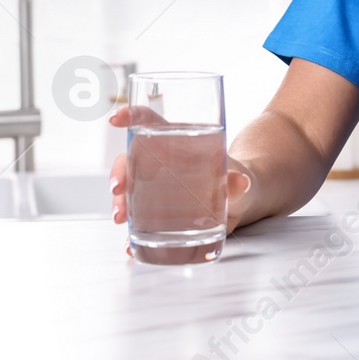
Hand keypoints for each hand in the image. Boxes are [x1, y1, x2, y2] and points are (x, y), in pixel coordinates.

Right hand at [107, 105, 253, 242]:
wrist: (240, 201)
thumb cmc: (235, 177)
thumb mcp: (236, 176)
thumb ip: (235, 180)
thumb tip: (241, 182)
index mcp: (176, 142)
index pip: (149, 122)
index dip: (132, 116)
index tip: (117, 119)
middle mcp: (161, 162)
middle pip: (131, 159)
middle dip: (119, 173)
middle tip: (118, 190)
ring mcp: (157, 187)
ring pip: (129, 190)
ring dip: (120, 203)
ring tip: (121, 218)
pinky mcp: (160, 211)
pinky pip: (139, 219)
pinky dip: (132, 232)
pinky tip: (130, 243)